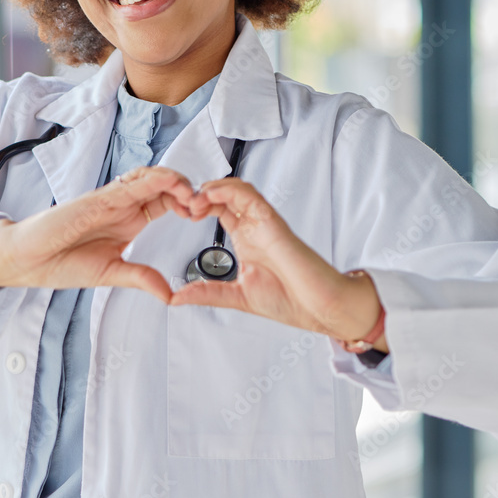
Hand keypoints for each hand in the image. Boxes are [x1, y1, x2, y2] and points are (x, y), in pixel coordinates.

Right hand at [0, 166, 194, 303]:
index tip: (203, 215)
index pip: (165, 201)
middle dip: (188, 189)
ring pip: (151, 177)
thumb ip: (141, 278)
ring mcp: (111, 199)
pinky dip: (154, 180)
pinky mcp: (98, 199)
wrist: (26, 259)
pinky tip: (171, 185)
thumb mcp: (111, 273)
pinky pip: (131, 183)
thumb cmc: (61, 262)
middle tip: (205, 204)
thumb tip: (170, 295)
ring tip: (193, 195)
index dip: (187, 203)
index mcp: (128, 219)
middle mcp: (122, 205)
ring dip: (175, 181)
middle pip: (163, 185)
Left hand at [170, 178, 387, 350]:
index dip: (198, 206)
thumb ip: (207, 293)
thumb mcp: (237, 297)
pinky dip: (229, 190)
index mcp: (246, 239)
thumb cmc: (290, 300)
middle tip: (182, 204)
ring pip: (237, 189)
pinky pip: (251, 196)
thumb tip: (176, 297)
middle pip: (225, 194)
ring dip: (212, 189)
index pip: (219, 209)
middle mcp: (254, 227)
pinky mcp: (273, 222)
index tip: (181, 213)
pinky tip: (212, 194)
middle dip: (201, 194)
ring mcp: (264, 222)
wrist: (321, 308)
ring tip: (194, 199)